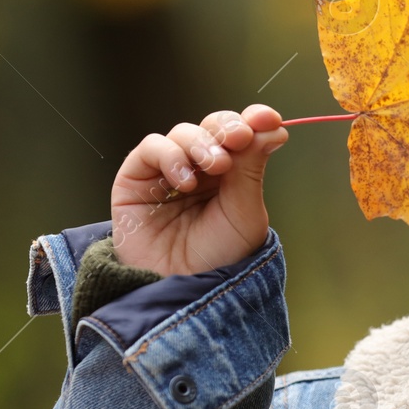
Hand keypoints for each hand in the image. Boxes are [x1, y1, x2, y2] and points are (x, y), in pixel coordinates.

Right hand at [111, 104, 288, 274]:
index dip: (254, 119)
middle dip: (228, 128)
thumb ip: (251, 168)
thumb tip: (272, 126)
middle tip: (241, 139)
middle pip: (213, 126)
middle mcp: (200, 168)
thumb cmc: (218, 257)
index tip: (269, 119)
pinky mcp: (136, 178)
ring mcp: (167, 171)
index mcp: (232, 174)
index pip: (242, 133)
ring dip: (202, 143)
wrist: (181, 289)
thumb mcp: (244, 213)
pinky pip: (151, 148)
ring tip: (216, 168)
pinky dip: (171, 155)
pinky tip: (186, 182)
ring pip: (183, 132)